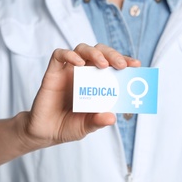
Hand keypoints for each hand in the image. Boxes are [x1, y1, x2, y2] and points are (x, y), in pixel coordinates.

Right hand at [22, 43, 140, 149]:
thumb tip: (112, 117)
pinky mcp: (52, 73)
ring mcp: (68, 72)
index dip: (124, 61)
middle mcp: (84, 74)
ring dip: (95, 53)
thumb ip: (97, 122)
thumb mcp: (86, 126)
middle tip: (121, 65)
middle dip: (112, 54)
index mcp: (96, 83)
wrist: (44, 132)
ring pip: (82, 49)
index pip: (112, 65)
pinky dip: (69, 55)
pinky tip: (78, 63)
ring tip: (103, 64)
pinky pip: (59, 55)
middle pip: (99, 52)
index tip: (136, 65)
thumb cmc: (67, 126)